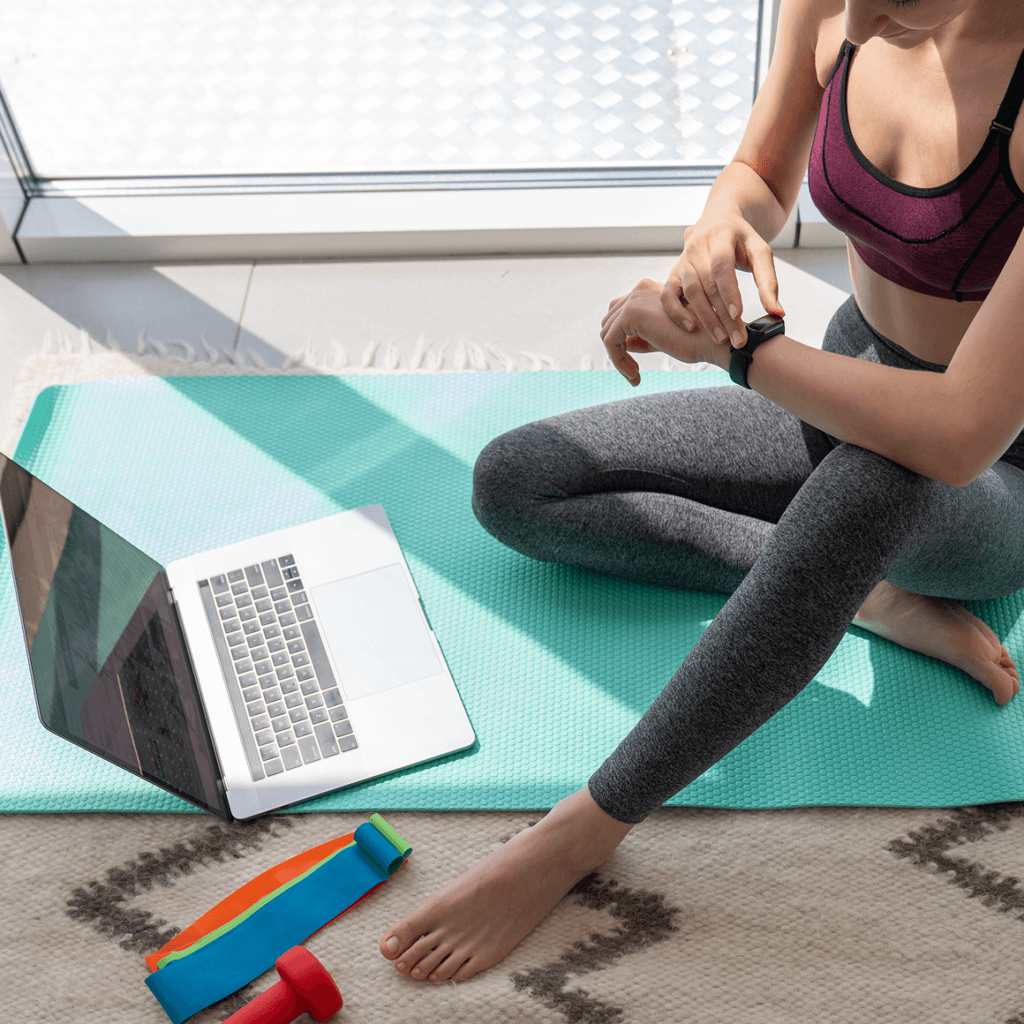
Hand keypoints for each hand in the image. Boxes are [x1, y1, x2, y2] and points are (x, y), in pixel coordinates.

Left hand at [601, 279, 722, 385]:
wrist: (715, 339)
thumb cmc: (697, 340)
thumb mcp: (664, 337)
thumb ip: (642, 337)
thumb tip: (624, 344)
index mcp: (649, 290)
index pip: (620, 313)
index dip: (621, 340)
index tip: (635, 365)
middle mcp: (640, 289)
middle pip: (609, 320)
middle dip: (616, 348)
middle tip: (633, 373)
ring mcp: (634, 299)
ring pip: (607, 332)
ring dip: (617, 358)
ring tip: (635, 376)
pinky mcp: (631, 314)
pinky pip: (610, 341)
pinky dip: (618, 361)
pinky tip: (635, 375)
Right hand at [660, 206, 784, 351]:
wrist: (716, 221)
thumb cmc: (741, 241)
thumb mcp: (760, 252)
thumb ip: (768, 282)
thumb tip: (778, 313)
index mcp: (720, 235)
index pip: (721, 266)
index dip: (728, 291)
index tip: (737, 315)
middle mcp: (697, 247)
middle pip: (707, 284)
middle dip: (721, 314)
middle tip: (736, 339)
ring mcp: (683, 260)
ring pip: (690, 292)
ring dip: (704, 317)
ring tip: (720, 338)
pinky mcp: (673, 274)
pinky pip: (668, 295)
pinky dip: (676, 313)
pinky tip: (691, 327)